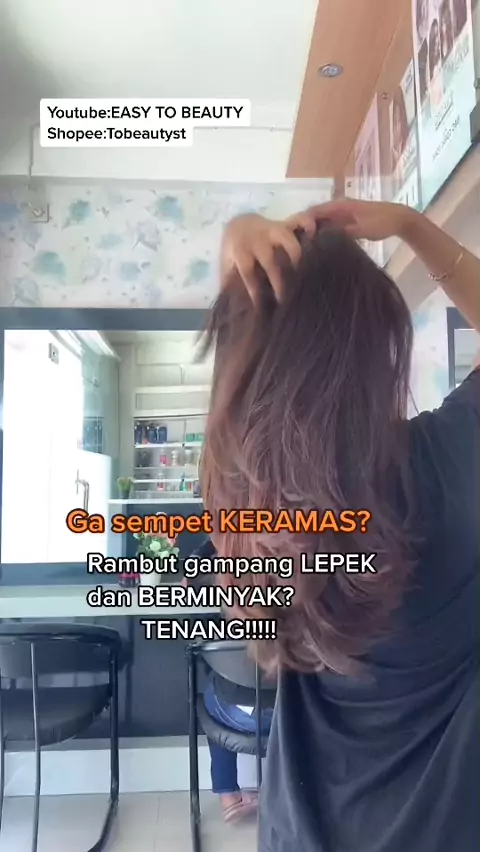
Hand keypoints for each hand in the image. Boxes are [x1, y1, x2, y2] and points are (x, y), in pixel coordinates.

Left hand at [221, 214, 302, 302]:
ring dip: (296, 258)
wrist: (240, 224)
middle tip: (284, 299)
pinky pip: (300, 221)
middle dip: (278, 281)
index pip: (247, 271)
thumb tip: (230, 305)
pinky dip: (309, 226)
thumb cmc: (234, 251)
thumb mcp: (227, 264)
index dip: (254, 289)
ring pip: (288, 241)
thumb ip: (228, 282)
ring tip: (302, 276)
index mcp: (241, 250)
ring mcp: (273, 231)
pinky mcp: (286, 225)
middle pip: (269, 260)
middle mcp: (258, 240)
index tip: (259, 304)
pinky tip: (315, 238)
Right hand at [290, 198, 416, 242]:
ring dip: (314, 233)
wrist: (399, 219)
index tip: (295, 238)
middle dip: (305, 229)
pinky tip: (320, 247)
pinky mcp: (346, 222)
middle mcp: (337, 207)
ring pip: (322, 222)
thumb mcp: (361, 229)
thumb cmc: (381, 222)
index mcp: (339, 205)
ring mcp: (342, 214)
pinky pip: (330, 226)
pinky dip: (323, 234)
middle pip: (315, 217)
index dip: (302, 223)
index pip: (314, 212)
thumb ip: (342, 232)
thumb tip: (321, 239)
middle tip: (296, 246)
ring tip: (305, 248)